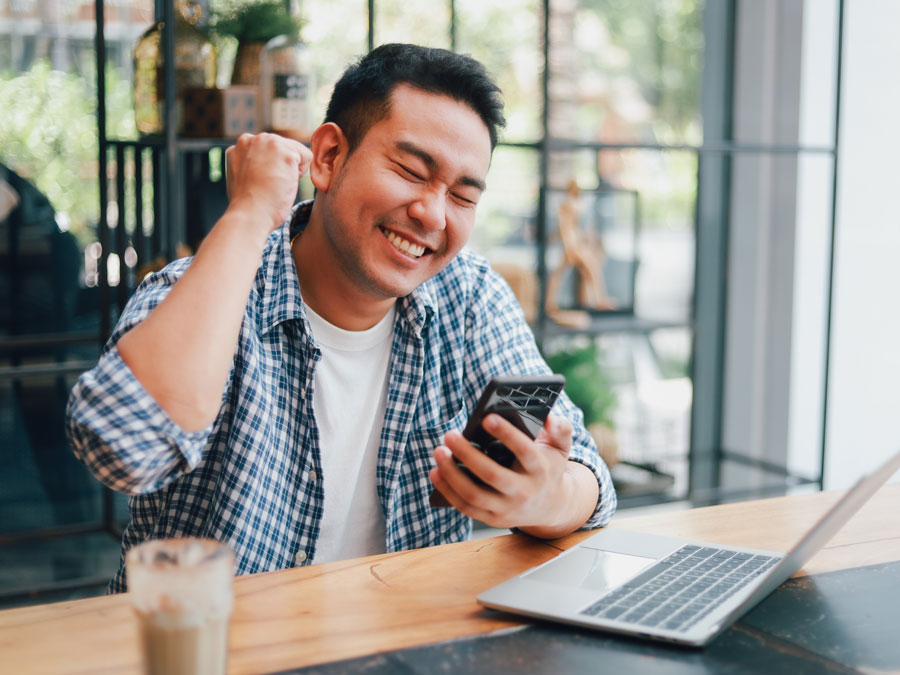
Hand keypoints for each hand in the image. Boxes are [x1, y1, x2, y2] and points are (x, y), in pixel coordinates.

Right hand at [224, 133, 312, 232]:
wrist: (249, 215)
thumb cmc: (248, 204)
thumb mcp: (244, 175)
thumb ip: (253, 162)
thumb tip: (269, 164)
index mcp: (241, 144)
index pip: (269, 150)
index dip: (271, 168)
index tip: (260, 183)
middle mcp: (252, 138)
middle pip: (284, 147)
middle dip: (282, 166)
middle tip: (268, 185)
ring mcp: (268, 142)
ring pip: (295, 151)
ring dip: (291, 169)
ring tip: (274, 184)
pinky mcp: (285, 150)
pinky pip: (307, 157)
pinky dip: (301, 173)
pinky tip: (284, 183)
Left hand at [429, 413, 588, 534]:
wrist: (550, 506)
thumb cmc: (547, 467)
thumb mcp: (560, 447)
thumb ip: (560, 429)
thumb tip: (550, 417)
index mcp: (540, 470)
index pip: (524, 451)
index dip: (506, 434)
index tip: (487, 417)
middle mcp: (523, 491)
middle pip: (492, 475)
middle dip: (468, 454)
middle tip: (450, 434)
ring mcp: (506, 509)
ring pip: (474, 494)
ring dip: (452, 474)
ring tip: (439, 451)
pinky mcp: (492, 519)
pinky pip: (465, 507)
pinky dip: (448, 490)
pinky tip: (435, 471)